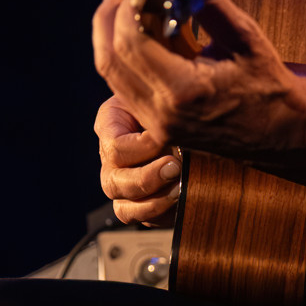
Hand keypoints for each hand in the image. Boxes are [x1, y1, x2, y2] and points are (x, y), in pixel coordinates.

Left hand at [91, 0, 305, 163]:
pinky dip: (124, 58)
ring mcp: (157, 125)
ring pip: (112, 77)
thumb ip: (211, 1)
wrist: (284, 131)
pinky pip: (125, 88)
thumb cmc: (270, 85)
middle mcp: (163, 113)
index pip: (131, 44)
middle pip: (110, 62)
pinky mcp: (157, 128)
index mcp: (184, 91)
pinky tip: (139, 36)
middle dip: (106, 21)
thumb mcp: (245, 37)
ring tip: (123, 8)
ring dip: (111, 39)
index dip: (124, 10)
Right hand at [95, 93, 181, 226]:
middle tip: (176, 167)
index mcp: (111, 123)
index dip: (144, 148)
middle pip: (113, 182)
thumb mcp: (164, 86)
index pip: (115, 147)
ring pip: (125, 208)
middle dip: (147, 179)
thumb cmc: (177, 94)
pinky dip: (164, 214)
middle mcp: (112, 157)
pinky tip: (184, 199)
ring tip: (181, 189)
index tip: (169, 139)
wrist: (194, 112)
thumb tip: (167, 117)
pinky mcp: (142, 202)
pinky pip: (145, 219)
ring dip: (154, 204)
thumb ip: (158, 100)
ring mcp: (124, 183)